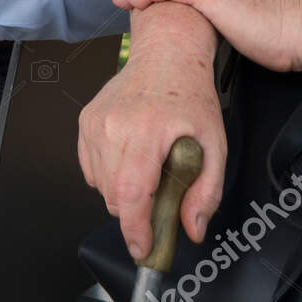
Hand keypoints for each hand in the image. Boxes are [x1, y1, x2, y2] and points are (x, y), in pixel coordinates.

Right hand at [77, 42, 225, 259]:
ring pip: (100, 186)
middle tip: (160, 198)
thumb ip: (207, 191)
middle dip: (136, 212)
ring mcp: (96, 122)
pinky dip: (108, 176)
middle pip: (114, 197)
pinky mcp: (86, 121)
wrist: (167, 53)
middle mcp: (115, 125)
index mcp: (148, 130)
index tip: (143, 249)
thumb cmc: (190, 92)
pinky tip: (131, 159)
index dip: (135, 230)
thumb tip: (191, 228)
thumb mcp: (215, 142)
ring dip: (123, 194)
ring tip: (148, 171)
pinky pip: (90, 169)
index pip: (131, 194)